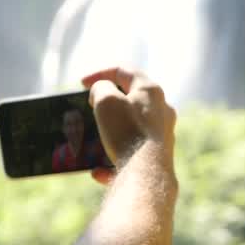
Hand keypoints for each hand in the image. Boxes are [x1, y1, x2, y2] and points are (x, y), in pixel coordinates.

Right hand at [80, 66, 176, 183]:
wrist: (145, 173)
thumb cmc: (126, 132)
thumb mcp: (105, 101)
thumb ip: (100, 88)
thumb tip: (101, 92)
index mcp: (150, 91)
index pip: (124, 71)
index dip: (100, 73)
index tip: (82, 83)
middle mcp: (161, 110)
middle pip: (131, 100)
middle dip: (108, 104)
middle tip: (92, 108)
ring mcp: (162, 135)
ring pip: (131, 129)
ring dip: (110, 133)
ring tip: (93, 141)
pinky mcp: (157, 158)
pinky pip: (131, 156)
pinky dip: (111, 162)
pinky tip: (97, 171)